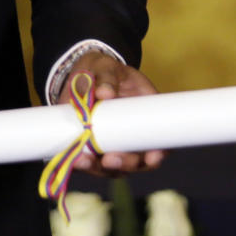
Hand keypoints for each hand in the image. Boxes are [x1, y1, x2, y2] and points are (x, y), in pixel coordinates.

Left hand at [58, 52, 164, 176]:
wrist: (82, 72)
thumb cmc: (103, 69)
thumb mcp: (106, 67)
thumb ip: (106, 77)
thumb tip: (105, 94)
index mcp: (145, 119)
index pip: (160, 144)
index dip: (158, 155)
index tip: (152, 158)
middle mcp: (131, 138)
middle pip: (135, 162)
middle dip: (124, 164)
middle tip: (110, 160)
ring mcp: (111, 144)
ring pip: (111, 167)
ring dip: (98, 168)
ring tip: (84, 161)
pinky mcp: (90, 146)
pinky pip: (89, 161)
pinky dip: (82, 164)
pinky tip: (75, 160)